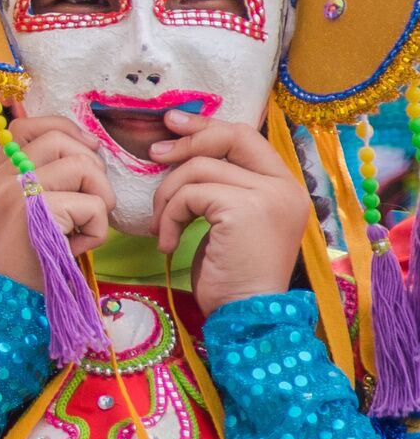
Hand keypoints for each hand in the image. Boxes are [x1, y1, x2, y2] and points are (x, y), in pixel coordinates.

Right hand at [0, 117, 110, 289]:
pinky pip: (91, 204)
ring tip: (86, 226)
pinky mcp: (33, 214)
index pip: (24, 127)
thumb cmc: (29, 266)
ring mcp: (11, 194)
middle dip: (91, 166)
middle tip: (94, 200)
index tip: (86, 151)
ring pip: (81, 165)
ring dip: (99, 197)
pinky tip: (79, 248)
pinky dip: (98, 230)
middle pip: (58, 140)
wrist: (8, 307)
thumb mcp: (25, 219)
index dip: (62, 130)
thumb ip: (40, 185)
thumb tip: (87, 149)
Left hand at [152, 113, 312, 312]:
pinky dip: (168, 217)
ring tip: (160, 227)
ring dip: (167, 197)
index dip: (207, 125)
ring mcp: (269, 196)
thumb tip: (181, 152)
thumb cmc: (231, 274)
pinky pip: (189, 194)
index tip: (173, 124)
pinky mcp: (244, 209)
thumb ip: (222, 187)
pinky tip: (168, 243)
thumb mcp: (229, 222)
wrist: (247, 315)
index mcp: (285, 186)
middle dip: (186, 142)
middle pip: (228, 138)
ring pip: (198, 169)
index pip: (246, 136)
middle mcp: (285, 187)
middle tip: (153, 155)